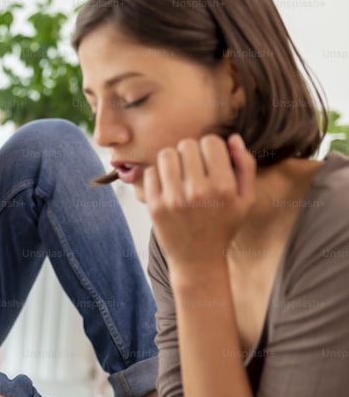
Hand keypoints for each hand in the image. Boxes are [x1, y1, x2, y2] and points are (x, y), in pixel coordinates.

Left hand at [145, 133, 255, 269]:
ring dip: (173, 160)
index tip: (210, 160)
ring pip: (166, 154)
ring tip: (179, 174)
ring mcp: (173, 199)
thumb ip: (245, 166)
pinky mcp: (155, 205)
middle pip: (187, 144)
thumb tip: (234, 138)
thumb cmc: (223, 226)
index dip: (211, 147)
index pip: (211, 141)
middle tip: (194, 168)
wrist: (197, 259)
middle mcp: (198, 191)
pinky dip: (158, 175)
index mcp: (224, 187)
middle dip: (191, 152)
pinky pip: (151, 172)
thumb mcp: (246, 200)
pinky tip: (168, 186)